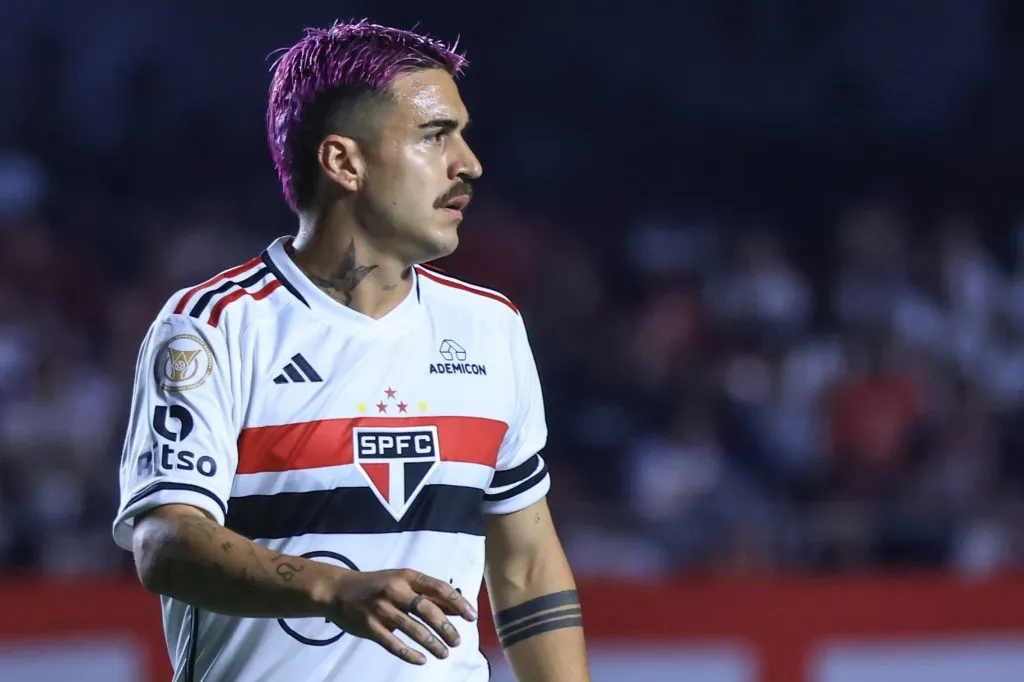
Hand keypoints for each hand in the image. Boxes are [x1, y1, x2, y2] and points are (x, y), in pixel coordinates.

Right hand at [325, 568, 476, 664]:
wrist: (339, 591)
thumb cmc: (377, 586)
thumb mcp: (403, 582)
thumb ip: (428, 594)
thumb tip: (456, 608)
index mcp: (407, 577)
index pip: (438, 587)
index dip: (457, 602)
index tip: (471, 616)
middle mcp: (395, 591)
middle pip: (428, 610)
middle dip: (446, 628)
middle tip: (457, 641)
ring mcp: (381, 609)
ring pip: (413, 629)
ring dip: (432, 644)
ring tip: (444, 654)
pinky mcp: (370, 627)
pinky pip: (393, 644)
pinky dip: (409, 654)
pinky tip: (421, 660)